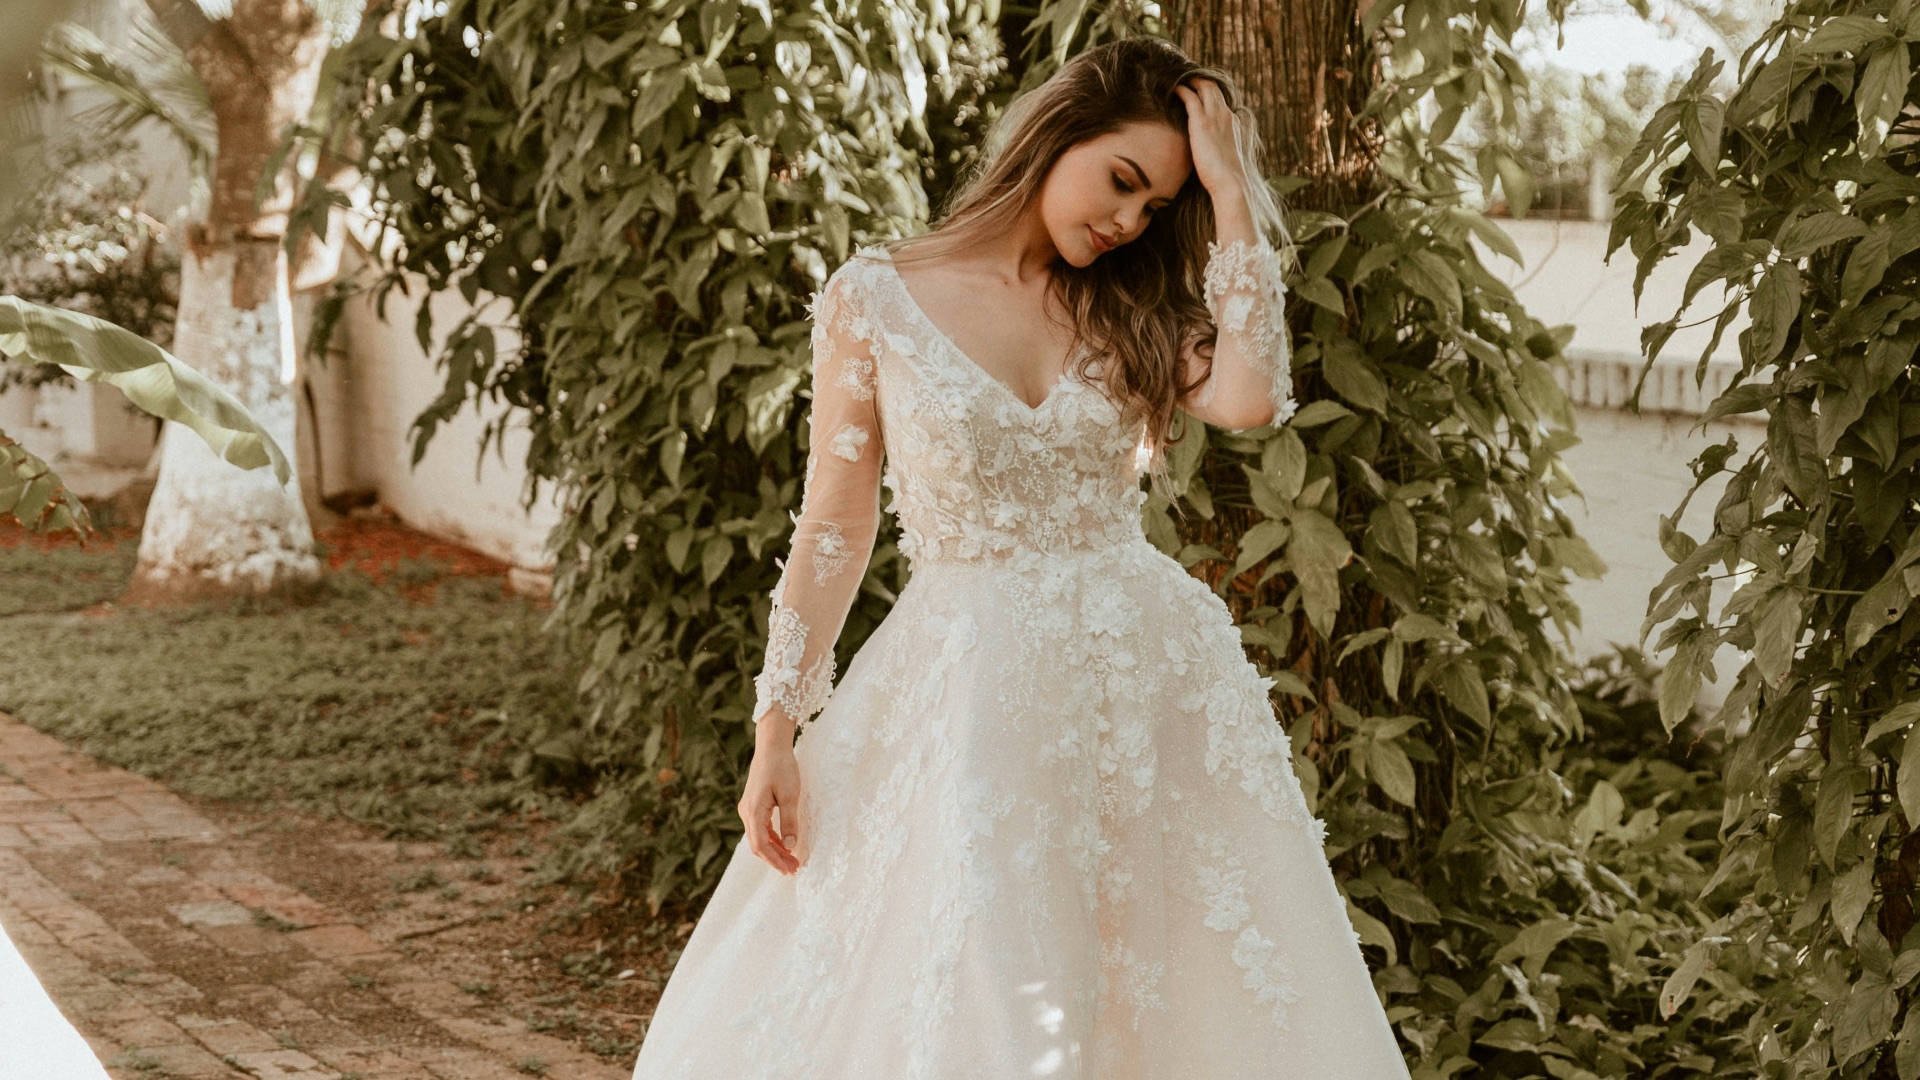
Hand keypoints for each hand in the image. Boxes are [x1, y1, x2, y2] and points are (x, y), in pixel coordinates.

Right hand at [738, 725, 805, 874]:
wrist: (771, 746)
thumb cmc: (782, 768)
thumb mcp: (790, 796)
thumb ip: (789, 822)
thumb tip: (790, 846)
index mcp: (753, 812)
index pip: (761, 845)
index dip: (775, 860)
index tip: (789, 870)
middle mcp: (746, 812)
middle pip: (758, 845)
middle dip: (775, 859)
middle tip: (793, 869)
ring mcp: (748, 809)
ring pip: (758, 838)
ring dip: (774, 850)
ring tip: (791, 860)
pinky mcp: (753, 805)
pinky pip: (760, 828)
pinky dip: (772, 839)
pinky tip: (785, 844)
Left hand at [1172, 78, 1251, 202]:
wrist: (1231, 182)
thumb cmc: (1227, 177)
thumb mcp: (1226, 157)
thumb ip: (1219, 148)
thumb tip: (1212, 154)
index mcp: (1233, 122)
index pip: (1220, 98)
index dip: (1208, 90)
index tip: (1196, 88)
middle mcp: (1226, 114)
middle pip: (1212, 86)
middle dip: (1198, 78)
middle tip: (1182, 76)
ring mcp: (1215, 116)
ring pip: (1203, 86)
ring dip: (1189, 79)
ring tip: (1175, 77)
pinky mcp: (1202, 122)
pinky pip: (1190, 97)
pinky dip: (1181, 90)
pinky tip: (1171, 88)